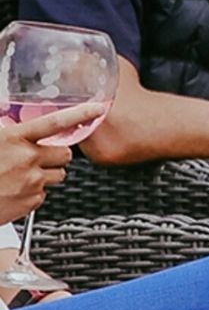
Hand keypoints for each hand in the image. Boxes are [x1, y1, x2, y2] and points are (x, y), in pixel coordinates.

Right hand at [0, 102, 95, 227]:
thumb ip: (4, 130)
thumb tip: (8, 121)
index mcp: (13, 139)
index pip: (55, 122)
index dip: (80, 113)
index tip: (98, 107)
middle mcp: (26, 159)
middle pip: (64, 154)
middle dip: (56, 155)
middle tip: (38, 158)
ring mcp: (31, 182)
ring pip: (57, 175)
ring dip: (45, 174)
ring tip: (21, 176)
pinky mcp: (31, 202)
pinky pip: (43, 195)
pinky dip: (33, 193)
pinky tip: (14, 191)